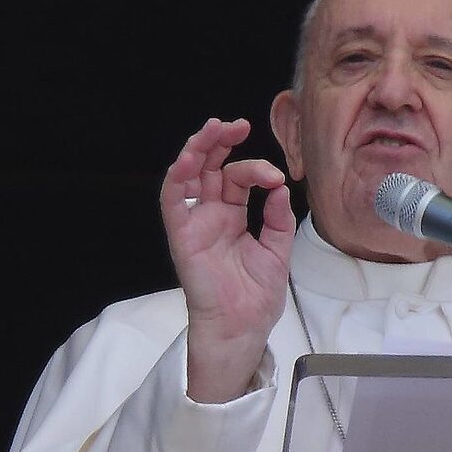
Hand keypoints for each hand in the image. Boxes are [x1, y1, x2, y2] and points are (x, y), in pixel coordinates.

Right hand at [159, 117, 296, 402]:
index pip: (238, 179)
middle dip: (221, 143)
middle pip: (210, 169)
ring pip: (189, 176)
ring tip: (214, 129)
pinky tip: (189, 159)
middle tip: (237, 126)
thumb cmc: (257, 294)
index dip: (255, 170)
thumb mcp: (278, 249)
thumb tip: (279, 186)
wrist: (244, 325)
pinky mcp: (181, 236)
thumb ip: (278, 216)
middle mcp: (211, 215)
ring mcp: (194, 224)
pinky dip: (178, 178)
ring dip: (198, 150)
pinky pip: (172, 202)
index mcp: (232, 216)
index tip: (275, 177)